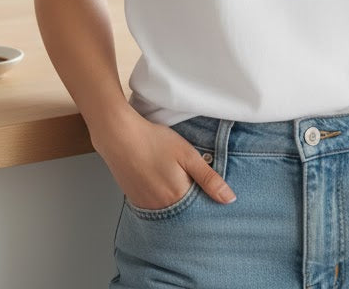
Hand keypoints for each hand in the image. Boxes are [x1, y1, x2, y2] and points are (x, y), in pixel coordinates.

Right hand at [92, 111, 235, 209]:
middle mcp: (161, 208)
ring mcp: (146, 206)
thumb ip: (209, 178)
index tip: (209, 189)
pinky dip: (161, 198)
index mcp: (178, 197)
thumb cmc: (154, 141)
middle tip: (188, 178)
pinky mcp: (134, 200)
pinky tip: (160, 180)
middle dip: (192, 201)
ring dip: (176, 200)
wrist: (119, 136)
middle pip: (184, 212)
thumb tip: (229, 199)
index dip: (207, 199)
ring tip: (173, 177)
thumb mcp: (188, 155)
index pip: (200, 209)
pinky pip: (154, 207)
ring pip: (169, 210)